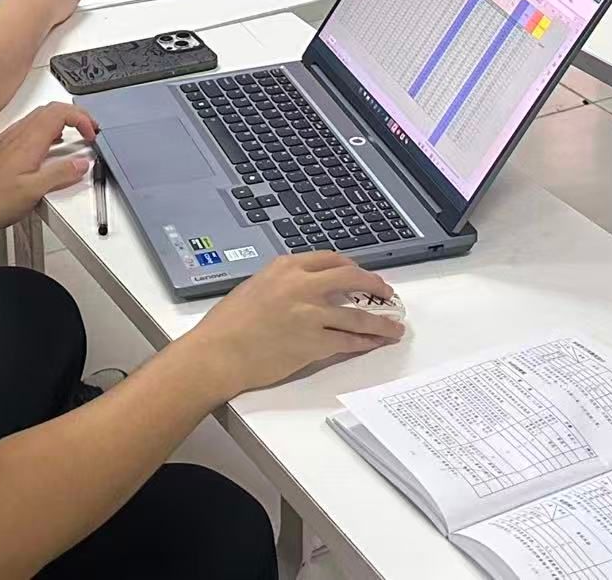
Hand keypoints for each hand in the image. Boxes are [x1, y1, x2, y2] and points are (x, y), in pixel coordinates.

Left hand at [0, 102, 95, 231]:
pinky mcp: (4, 146)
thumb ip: (60, 175)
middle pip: (51, 109)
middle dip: (75, 115)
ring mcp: (10, 138)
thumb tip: (81, 163)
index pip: (60, 113)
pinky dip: (48, 130)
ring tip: (76, 135)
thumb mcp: (33, 192)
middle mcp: (18, 134)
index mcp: (28, 142)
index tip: (91, 134)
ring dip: (62, 121)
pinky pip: (30, 127)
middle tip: (89, 130)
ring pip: (40, 116)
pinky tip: (51, 146)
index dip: (81, 118)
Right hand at [185, 253, 404, 397]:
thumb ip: (281, 282)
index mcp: (286, 267)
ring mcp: (310, 314)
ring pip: (358, 315)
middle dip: (375, 286)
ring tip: (394, 327)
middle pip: (352, 279)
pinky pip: (348, 341)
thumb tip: (302, 287)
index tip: (360, 275)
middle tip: (386, 294)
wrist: (218, 352)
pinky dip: (365, 342)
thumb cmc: (227, 324)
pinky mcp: (314, 343)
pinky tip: (374, 343)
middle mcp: (302, 285)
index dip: (351, 268)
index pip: (331, 259)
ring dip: (380, 322)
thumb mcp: (254, 286)